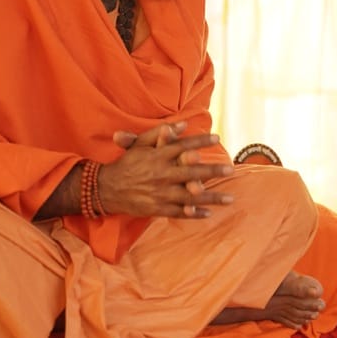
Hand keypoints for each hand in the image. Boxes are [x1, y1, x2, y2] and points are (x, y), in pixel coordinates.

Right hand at [97, 121, 234, 217]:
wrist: (106, 189)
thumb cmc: (127, 163)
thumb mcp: (141, 144)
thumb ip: (161, 133)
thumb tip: (183, 124)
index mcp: (158, 157)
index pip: (182, 147)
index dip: (200, 142)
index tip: (217, 139)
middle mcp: (161, 174)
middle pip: (191, 172)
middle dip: (212, 171)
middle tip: (230, 169)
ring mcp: (160, 193)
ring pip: (190, 196)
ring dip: (211, 198)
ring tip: (230, 198)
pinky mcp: (157, 208)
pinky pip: (179, 212)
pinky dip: (194, 214)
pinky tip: (209, 213)